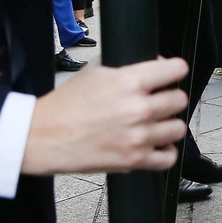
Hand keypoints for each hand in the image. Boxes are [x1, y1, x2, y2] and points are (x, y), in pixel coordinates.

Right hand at [21, 56, 189, 174]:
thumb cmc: (64, 105)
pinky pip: (168, 157)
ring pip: (178, 128)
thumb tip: (151, 62)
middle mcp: (138, 108)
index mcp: (129, 81)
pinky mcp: (134, 160)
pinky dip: (165, 152)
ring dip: (167, 125)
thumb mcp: (94, 71)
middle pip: (179, 99)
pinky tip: (155, 145)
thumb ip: (124, 65)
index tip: (170, 75)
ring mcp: (138, 136)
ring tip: (155, 124)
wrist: (42, 137)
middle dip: (169, 98)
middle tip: (157, 101)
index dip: (174, 70)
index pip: (176, 69)